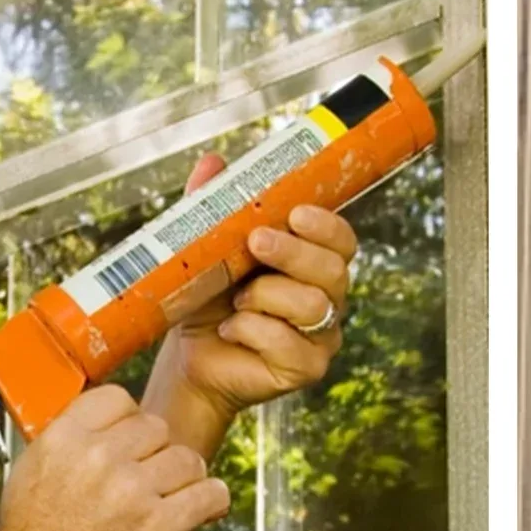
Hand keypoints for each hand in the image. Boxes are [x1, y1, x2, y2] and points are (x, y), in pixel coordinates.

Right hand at [0, 383, 230, 530]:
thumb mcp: (32, 469)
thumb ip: (71, 440)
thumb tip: (107, 428)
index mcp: (66, 438)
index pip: (118, 399)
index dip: (129, 420)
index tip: (133, 440)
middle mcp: (100, 457)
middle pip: (156, 427)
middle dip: (156, 452)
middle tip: (150, 476)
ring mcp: (132, 490)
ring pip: (186, 458)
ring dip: (185, 477)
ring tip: (173, 494)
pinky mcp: (159, 524)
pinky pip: (208, 494)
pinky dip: (211, 500)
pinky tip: (201, 507)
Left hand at [155, 151, 357, 426]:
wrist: (189, 357)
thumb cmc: (208, 302)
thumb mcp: (207, 249)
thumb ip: (214, 208)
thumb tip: (212, 162)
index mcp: (313, 263)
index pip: (342, 241)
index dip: (327, 226)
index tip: (296, 213)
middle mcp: (327, 298)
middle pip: (334, 271)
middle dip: (294, 253)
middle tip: (256, 242)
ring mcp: (321, 336)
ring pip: (313, 306)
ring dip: (267, 295)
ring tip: (236, 298)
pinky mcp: (305, 368)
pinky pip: (289, 344)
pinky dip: (252, 330)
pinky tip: (230, 328)